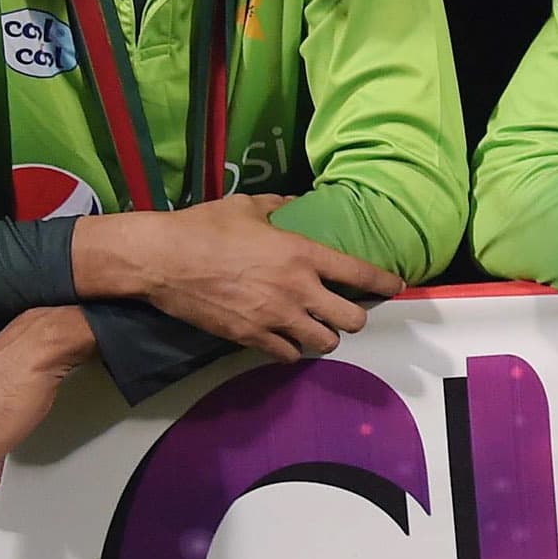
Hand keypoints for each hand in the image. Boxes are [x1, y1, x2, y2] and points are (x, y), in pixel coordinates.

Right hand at [70, 194, 399, 361]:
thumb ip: (280, 206)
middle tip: (346, 310)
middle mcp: (297, 289)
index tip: (396, 286)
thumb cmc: (204, 226)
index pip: (360, 273)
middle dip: (354, 316)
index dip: (385, 283)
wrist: (161, 260)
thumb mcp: (248, 206)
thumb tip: (295, 203)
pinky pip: (288, 355)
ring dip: (325, 336)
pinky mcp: (250, 337)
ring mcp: (275, 317)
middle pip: (351, 318)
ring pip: (324, 342)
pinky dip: (292, 350)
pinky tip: (288, 341)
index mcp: (302, 253)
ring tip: (318, 328)